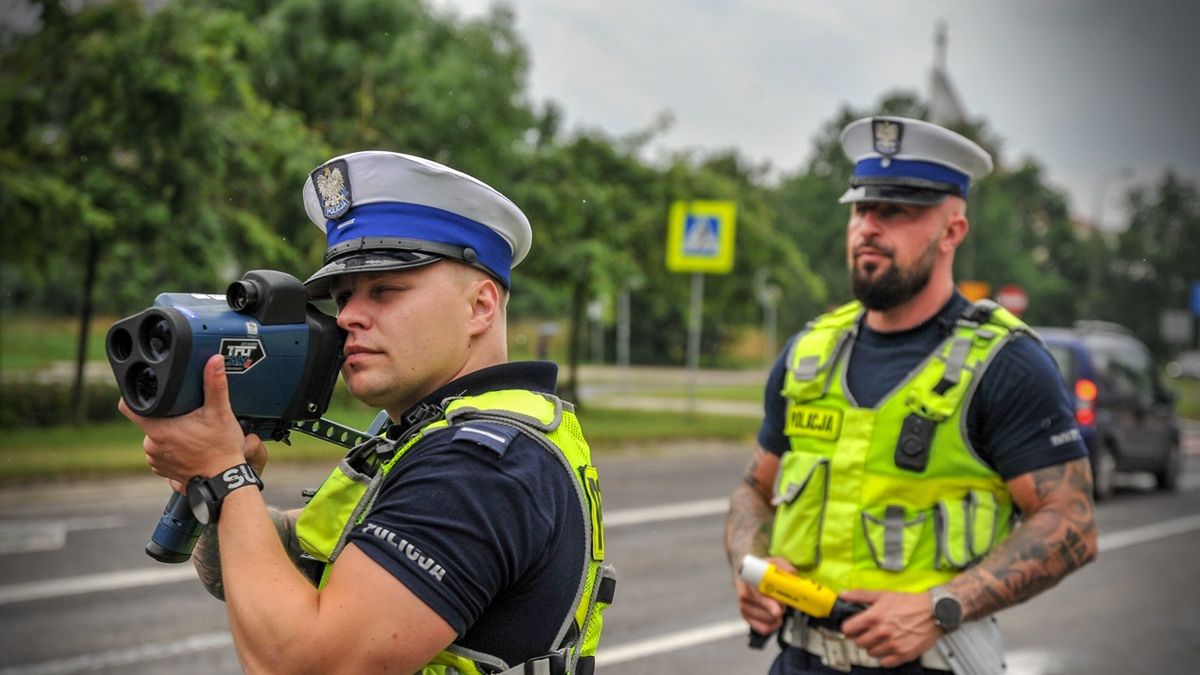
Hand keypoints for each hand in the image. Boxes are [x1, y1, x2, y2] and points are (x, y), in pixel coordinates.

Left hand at [119, 354, 247, 482]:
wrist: (225, 481)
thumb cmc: (221, 449)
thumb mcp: (220, 413)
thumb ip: (215, 385)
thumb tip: (214, 361)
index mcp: (159, 429)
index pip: (128, 407)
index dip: (133, 396)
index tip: (144, 392)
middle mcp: (151, 446)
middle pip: (148, 420)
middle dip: (164, 417)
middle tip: (186, 417)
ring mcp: (155, 460)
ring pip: (155, 436)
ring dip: (168, 434)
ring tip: (190, 434)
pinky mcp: (161, 470)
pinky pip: (160, 452)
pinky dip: (171, 449)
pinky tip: (188, 448)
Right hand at [733, 556, 793, 635]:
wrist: (748, 572)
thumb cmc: (762, 569)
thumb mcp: (774, 562)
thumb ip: (784, 568)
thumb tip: (793, 576)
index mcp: (748, 581)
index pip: (757, 596)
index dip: (768, 604)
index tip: (778, 610)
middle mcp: (743, 596)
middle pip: (764, 612)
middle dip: (779, 609)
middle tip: (784, 603)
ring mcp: (744, 608)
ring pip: (766, 621)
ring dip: (777, 617)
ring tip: (779, 608)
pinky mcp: (747, 618)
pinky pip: (763, 629)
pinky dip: (773, 626)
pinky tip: (777, 619)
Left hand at [839, 589, 940, 667]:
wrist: (934, 612)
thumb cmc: (911, 603)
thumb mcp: (883, 595)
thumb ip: (860, 595)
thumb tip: (844, 595)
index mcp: (874, 617)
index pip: (848, 629)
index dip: (849, 628)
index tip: (852, 628)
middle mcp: (882, 632)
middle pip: (858, 643)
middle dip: (862, 637)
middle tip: (869, 632)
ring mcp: (892, 645)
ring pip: (871, 653)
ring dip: (873, 647)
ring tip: (881, 639)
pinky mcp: (903, 654)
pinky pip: (885, 663)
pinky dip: (885, 657)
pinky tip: (889, 647)